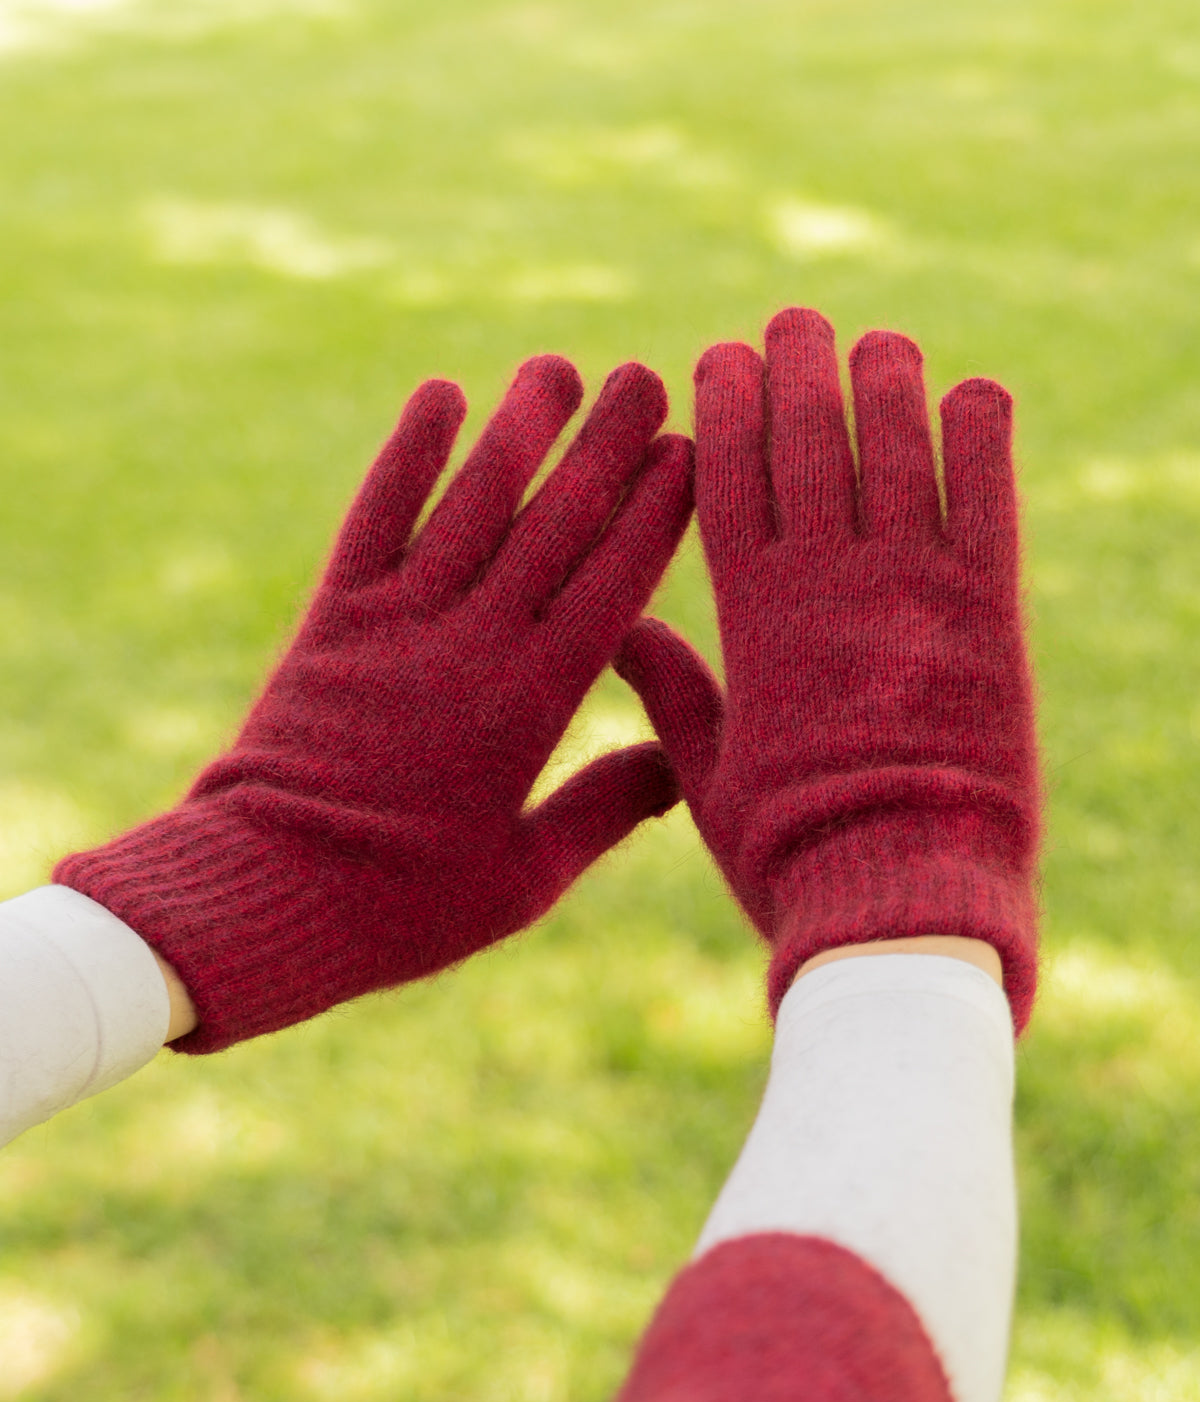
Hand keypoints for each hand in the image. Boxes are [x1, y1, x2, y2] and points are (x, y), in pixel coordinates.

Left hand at [57, 357, 692, 1051]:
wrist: (262, 897)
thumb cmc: (404, 907)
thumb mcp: (524, 881)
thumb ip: (606, 810)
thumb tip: (678, 764)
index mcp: (531, 707)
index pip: (612, 587)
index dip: (655, 514)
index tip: (690, 452)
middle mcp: (471, 645)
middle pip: (553, 527)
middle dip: (606, 448)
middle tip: (648, 379)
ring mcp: (397, 624)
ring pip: (472, 506)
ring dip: (519, 431)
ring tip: (557, 366)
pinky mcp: (333, 620)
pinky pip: (376, 519)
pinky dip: (409, 456)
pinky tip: (442, 393)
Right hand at [617, 308, 1039, 1026]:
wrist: (900, 895)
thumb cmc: (789, 848)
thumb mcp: (707, 776)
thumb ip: (670, 694)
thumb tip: (620, 631)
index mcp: (751, 620)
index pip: (728, 483)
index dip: (723, 412)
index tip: (716, 359)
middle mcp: (828, 585)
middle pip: (809, 446)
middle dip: (797, 372)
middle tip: (795, 323)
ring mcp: (911, 591)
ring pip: (894, 453)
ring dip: (885, 385)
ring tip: (877, 342)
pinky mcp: (986, 614)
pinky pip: (987, 504)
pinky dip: (982, 442)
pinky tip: (974, 393)